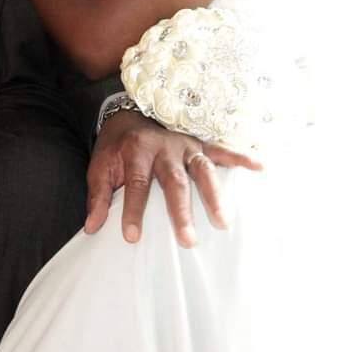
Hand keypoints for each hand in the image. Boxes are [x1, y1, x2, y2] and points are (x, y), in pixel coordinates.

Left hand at [85, 110, 262, 247]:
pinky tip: (260, 166)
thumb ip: (98, 195)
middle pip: (174, 182)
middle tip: (187, 240)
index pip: (136, 185)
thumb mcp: (99, 165)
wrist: (128, 111)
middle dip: (180, 211)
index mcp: (137, 151)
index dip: (133, 211)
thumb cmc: (116, 145)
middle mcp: (164, 147)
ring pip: (202, 170)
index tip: (131, 237)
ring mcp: (185, 145)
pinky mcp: (199, 144)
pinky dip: (241, 157)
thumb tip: (92, 227)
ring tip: (223, 221)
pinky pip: (222, 149)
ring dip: (213, 195)